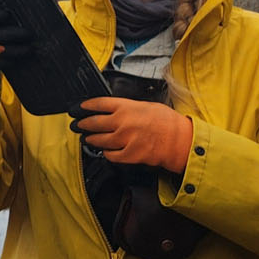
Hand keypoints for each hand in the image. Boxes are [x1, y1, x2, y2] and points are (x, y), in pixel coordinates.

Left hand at [69, 97, 192, 173]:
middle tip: (77, 124)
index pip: (98, 104)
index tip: (78, 108)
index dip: (84, 106)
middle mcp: (122, 122)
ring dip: (90, 139)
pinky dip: (106, 153)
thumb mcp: (146, 106)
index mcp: (126, 107)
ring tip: (87, 138)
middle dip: (82, 124)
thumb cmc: (168, 123)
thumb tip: (114, 110)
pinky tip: (105, 151)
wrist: (181, 141)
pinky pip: (110, 155)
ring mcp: (124, 139)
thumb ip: (128, 107)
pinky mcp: (129, 155)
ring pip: (98, 140)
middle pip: (94, 122)